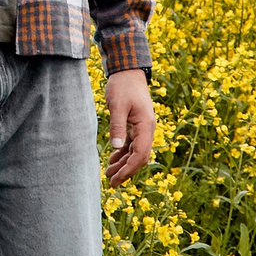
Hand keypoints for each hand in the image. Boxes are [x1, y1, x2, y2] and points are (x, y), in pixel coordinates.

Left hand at [104, 68, 155, 184]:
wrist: (128, 72)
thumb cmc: (123, 86)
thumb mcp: (118, 105)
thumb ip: (117, 126)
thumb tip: (116, 147)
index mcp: (146, 126)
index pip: (141, 154)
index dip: (129, 169)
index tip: (117, 179)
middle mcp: (147, 129)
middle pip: (140, 156)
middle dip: (126, 171)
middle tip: (111, 183)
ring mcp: (142, 128)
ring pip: (135, 152)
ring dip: (123, 164)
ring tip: (109, 174)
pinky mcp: (135, 125)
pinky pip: (131, 144)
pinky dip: (123, 153)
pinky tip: (113, 159)